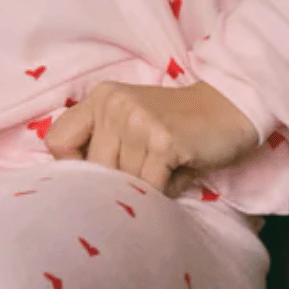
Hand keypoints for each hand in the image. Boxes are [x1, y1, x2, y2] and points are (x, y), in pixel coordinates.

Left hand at [42, 79, 261, 196]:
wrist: (231, 107)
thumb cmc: (178, 121)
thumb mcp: (131, 119)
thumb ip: (103, 141)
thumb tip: (78, 189)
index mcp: (101, 98)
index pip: (57, 142)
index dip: (73, 166)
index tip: (99, 173)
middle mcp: (114, 105)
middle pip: (93, 170)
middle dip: (118, 182)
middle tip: (146, 173)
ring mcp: (138, 122)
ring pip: (124, 182)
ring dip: (146, 186)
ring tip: (166, 169)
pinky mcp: (163, 142)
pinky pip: (151, 188)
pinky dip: (166, 190)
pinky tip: (179, 173)